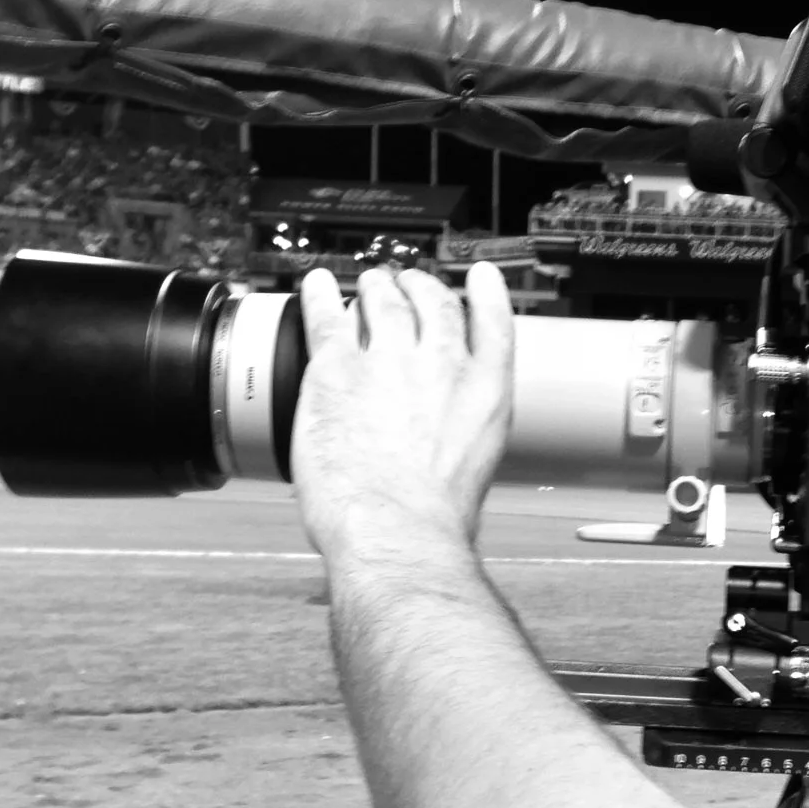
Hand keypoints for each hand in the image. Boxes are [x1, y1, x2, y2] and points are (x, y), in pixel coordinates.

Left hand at [290, 263, 513, 560]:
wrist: (399, 530)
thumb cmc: (437, 518)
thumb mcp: (479, 466)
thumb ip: (464, 433)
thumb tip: (447, 442)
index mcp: (486, 391)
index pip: (492, 321)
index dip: (485, 291)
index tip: (480, 277)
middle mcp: (442, 365)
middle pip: (433, 303)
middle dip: (420, 289)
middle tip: (407, 287)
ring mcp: (388, 360)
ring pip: (381, 302)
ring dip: (374, 289)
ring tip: (368, 286)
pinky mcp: (335, 369)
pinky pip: (326, 317)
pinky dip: (319, 296)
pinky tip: (315, 285)